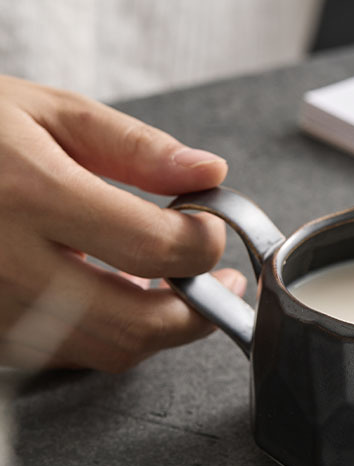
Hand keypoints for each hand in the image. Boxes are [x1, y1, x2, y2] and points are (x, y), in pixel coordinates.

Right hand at [0, 75, 245, 372]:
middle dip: (198, 311)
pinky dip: (113, 331)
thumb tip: (208, 172)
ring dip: (159, 325)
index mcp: (29, 194)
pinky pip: (72, 353)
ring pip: (108, 350)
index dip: (204, 242)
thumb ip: (134, 147)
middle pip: (137, 323)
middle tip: (219, 282)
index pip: (154, 246)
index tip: (213, 226)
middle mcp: (6, 264)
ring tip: (173, 283)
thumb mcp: (46, 113)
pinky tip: (119, 293)